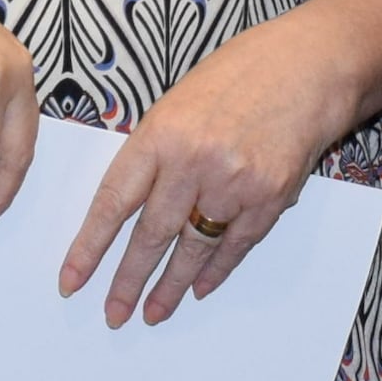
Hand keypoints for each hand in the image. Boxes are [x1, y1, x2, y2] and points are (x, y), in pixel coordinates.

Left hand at [67, 13, 367, 323]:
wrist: (308, 66)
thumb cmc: (240, 76)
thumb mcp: (177, 102)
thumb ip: (154, 152)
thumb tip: (130, 203)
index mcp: (160, 133)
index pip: (114, 202)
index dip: (90, 247)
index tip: (73, 280)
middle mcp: (194, 162)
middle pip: (151, 235)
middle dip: (128, 280)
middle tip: (113, 314)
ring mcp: (234, 182)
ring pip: (192, 248)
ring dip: (171, 286)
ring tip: (153, 312)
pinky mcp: (270, 197)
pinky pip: (234, 245)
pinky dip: (215, 270)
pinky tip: (198, 287)